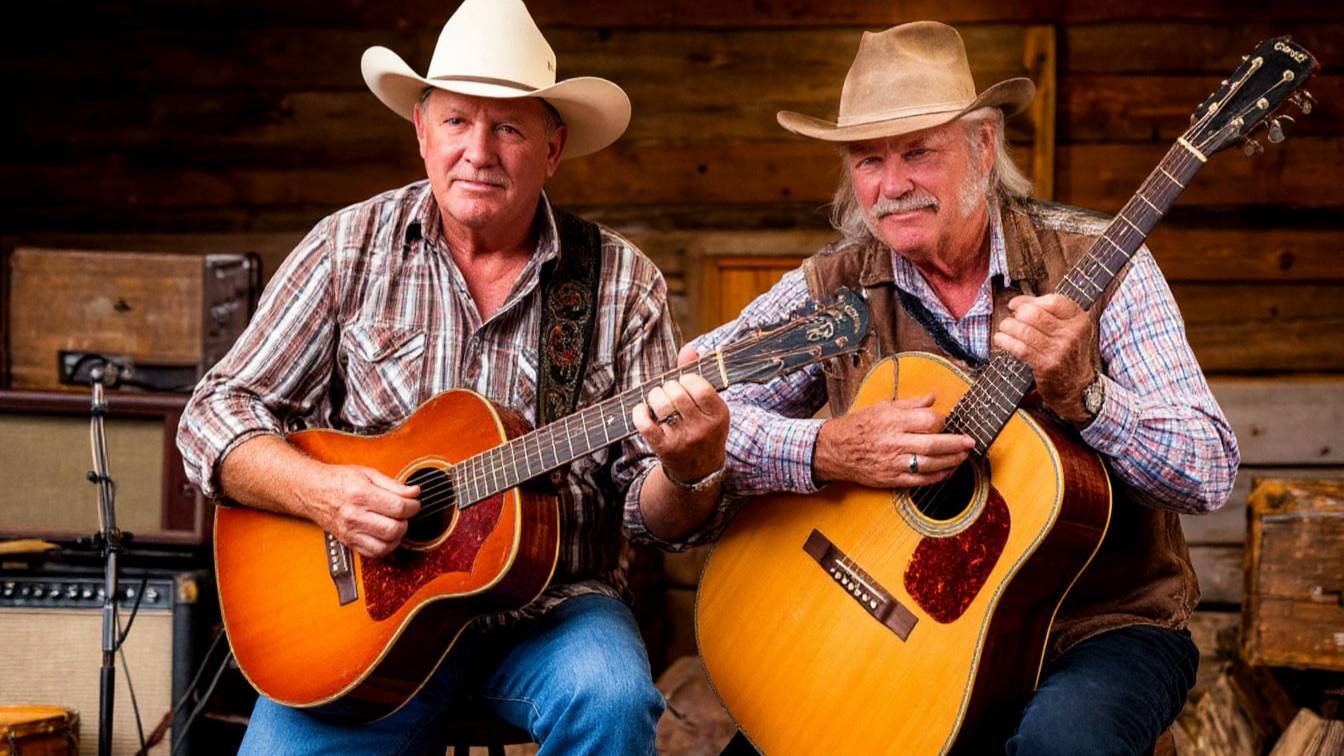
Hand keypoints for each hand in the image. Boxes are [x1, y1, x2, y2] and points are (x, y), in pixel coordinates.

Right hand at [306, 465, 420, 558]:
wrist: (313, 491)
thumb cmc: (339, 480)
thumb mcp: (368, 474)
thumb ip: (394, 485)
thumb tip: (414, 492)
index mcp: (361, 494)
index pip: (398, 507)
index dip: (413, 506)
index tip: (414, 502)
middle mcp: (354, 516)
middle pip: (393, 529)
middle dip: (407, 521)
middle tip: (405, 513)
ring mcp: (350, 532)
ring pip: (385, 545)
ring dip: (398, 536)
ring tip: (396, 524)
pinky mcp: (349, 542)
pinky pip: (374, 553)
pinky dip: (386, 547)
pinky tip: (387, 535)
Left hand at [632, 345, 729, 487]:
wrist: (699, 470)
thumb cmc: (704, 430)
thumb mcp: (710, 406)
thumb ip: (699, 376)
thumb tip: (689, 349)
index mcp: (719, 415)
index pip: (699, 385)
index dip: (687, 379)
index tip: (685, 384)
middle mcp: (702, 428)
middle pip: (676, 393)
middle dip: (668, 387)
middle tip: (669, 393)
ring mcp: (682, 439)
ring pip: (661, 404)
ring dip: (654, 396)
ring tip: (657, 401)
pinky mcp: (663, 448)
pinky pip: (645, 423)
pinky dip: (640, 412)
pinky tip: (644, 411)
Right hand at [813, 394, 975, 488]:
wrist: (834, 450)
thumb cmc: (858, 427)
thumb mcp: (881, 407)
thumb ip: (909, 404)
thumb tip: (931, 398)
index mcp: (892, 421)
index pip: (927, 420)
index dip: (942, 420)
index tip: (947, 420)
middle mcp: (894, 442)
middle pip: (933, 444)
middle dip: (956, 444)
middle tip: (970, 442)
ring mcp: (893, 463)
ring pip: (930, 464)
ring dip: (951, 461)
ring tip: (963, 456)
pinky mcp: (891, 478)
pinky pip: (919, 480)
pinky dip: (937, 477)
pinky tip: (947, 471)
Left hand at [992, 293, 1095, 423]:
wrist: (1078, 388)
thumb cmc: (1068, 355)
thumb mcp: (1068, 330)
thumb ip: (1047, 312)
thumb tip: (1017, 302)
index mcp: (1079, 320)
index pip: (1054, 300)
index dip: (1030, 301)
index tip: (1015, 306)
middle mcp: (1072, 334)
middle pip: (1035, 314)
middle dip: (1017, 315)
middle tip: (1012, 320)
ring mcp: (1060, 350)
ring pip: (1024, 330)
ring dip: (1008, 327)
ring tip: (1004, 328)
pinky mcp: (1047, 365)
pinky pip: (1020, 348)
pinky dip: (1005, 341)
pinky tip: (1001, 339)